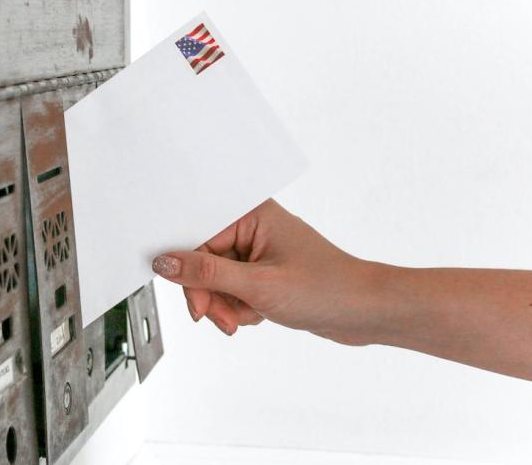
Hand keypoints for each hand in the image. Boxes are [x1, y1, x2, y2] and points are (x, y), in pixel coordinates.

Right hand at [152, 199, 377, 343]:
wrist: (365, 311)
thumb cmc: (327, 288)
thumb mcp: (258, 285)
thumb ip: (206, 274)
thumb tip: (166, 263)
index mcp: (252, 213)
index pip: (197, 239)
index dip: (191, 273)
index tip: (196, 302)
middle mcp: (253, 227)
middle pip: (204, 261)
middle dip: (211, 294)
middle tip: (222, 317)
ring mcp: (258, 250)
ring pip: (216, 280)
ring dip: (225, 305)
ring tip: (245, 318)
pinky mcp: (263, 271)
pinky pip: (232, 289)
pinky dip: (239, 307)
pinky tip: (257, 314)